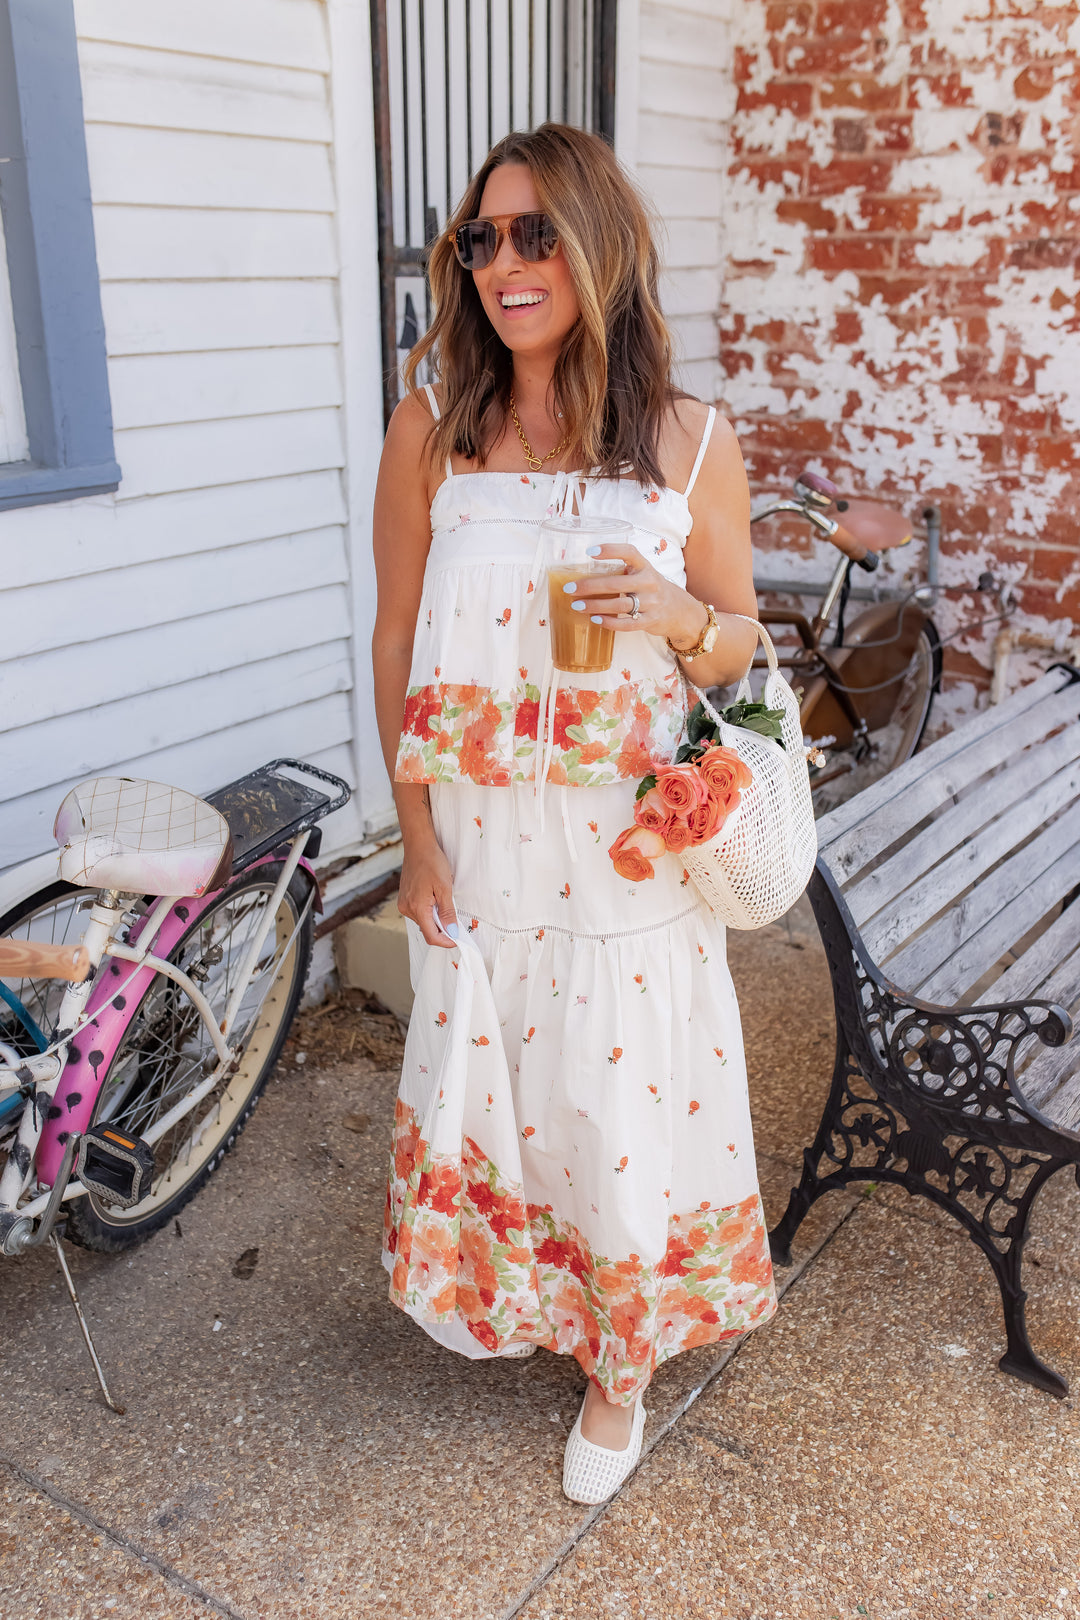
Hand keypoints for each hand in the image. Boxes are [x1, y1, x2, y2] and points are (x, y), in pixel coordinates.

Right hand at [397, 835, 458, 947]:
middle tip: (456, 922)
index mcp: (417, 907)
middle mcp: (407, 908)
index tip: (457, 940)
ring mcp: (403, 904)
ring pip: (423, 921)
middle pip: (427, 929)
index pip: (431, 936)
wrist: (418, 846)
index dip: (445, 941)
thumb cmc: (432, 862)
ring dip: (436, 919)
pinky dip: (429, 912)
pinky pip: (418, 912)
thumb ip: (448, 912)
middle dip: (442, 929)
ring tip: (444, 903)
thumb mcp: (445, 888)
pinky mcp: (404, 899)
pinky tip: (435, 900)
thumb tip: (452, 931)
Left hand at [562, 543, 708, 646]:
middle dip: (589, 586)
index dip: (610, 550)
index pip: (629, 552)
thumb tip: (583, 572)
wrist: (680, 610)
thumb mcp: (643, 573)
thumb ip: (622, 571)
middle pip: (615, 584)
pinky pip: (627, 624)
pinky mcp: (651, 621)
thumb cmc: (651, 589)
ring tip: (576, 605)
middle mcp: (649, 582)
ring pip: (619, 605)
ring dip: (594, 605)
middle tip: (569, 588)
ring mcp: (651, 603)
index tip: (590, 552)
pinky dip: (609, 622)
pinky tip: (595, 619)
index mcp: (645, 566)